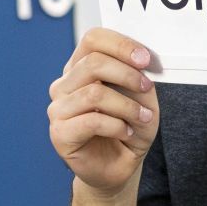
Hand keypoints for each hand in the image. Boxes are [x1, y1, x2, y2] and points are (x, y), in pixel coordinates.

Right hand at [48, 28, 159, 199]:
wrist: (119, 166)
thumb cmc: (128, 128)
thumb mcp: (142, 98)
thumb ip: (138, 77)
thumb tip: (141, 61)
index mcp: (81, 68)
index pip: (93, 39)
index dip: (120, 45)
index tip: (145, 59)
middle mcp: (64, 85)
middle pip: (93, 63)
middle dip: (127, 74)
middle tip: (148, 88)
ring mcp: (58, 109)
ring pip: (94, 93)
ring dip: (126, 106)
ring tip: (143, 118)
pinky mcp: (59, 133)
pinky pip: (91, 121)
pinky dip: (117, 126)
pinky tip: (126, 132)